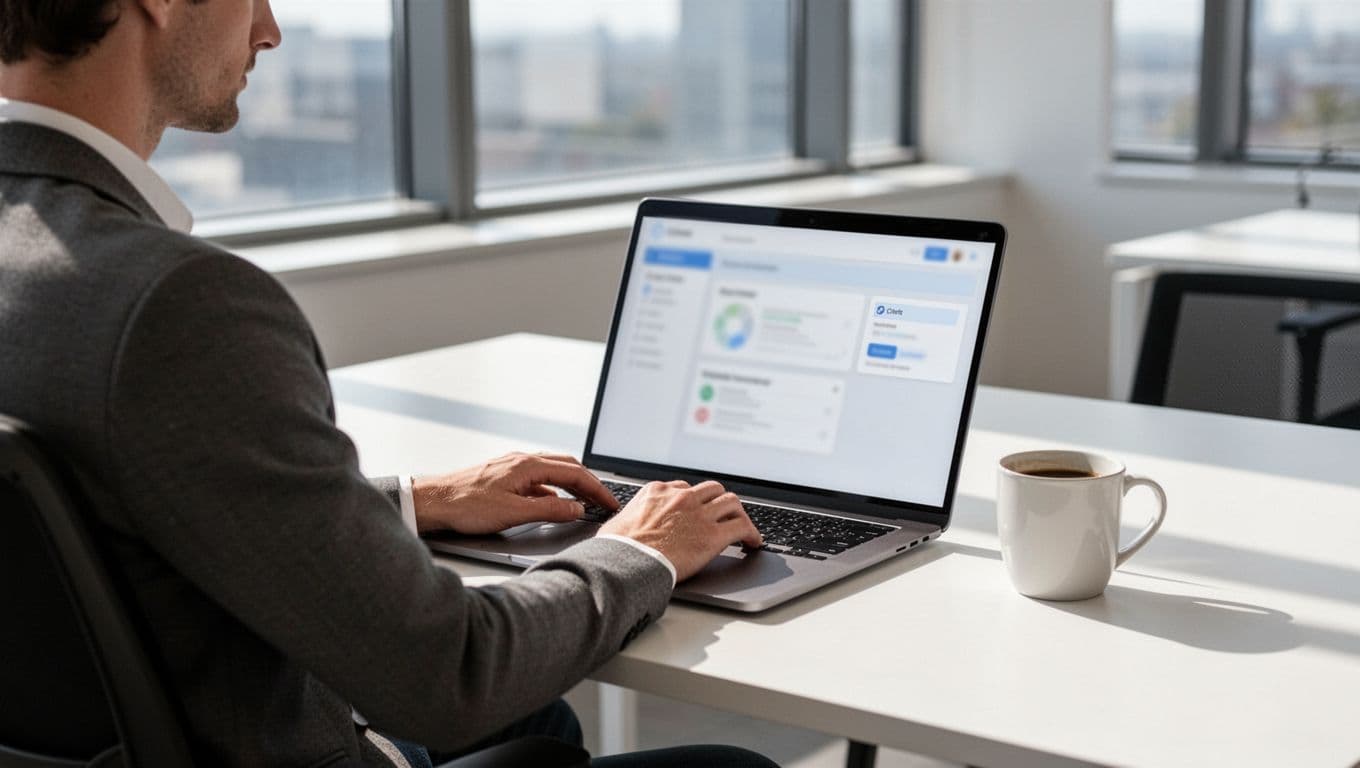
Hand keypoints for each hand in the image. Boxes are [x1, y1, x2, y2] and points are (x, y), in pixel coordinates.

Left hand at [412, 452, 618, 534]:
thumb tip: (576, 509)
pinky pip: (538, 480)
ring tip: (585, 501)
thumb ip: (549, 511)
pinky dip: (553, 490)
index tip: (610, 502)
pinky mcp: (504, 477)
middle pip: (567, 467)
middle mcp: (522, 461)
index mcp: (528, 465)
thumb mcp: (513, 513)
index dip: (597, 489)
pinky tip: (553, 504)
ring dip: (572, 485)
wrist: (432, 502)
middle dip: (589, 483)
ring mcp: (512, 467)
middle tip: (605, 500)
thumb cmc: (465, 505)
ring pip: (552, 472)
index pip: (574, 473)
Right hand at [599, 480, 761, 581]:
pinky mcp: (713, 536)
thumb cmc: (617, 548)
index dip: (694, 500)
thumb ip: (630, 518)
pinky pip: (742, 527)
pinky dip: (751, 533)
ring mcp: (700, 515)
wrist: (627, 562)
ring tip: (741, 525)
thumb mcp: (618, 522)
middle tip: (723, 513)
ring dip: (737, 513)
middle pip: (712, 489)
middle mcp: (682, 498)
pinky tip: (753, 542)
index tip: (697, 509)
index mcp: (658, 492)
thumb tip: (623, 527)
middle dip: (719, 501)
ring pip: (731, 502)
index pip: (684, 487)